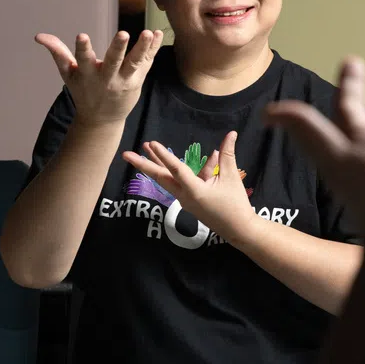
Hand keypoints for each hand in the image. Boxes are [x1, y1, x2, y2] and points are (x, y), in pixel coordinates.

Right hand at [36, 29, 162, 126]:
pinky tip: (159, 34)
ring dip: (142, 48)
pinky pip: (146, 63)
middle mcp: (107, 78)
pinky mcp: (137, 81)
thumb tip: (38, 36)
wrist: (102, 119)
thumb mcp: (68, 74)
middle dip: (118, 48)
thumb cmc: (83, 91)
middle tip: (124, 33)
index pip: (83, 59)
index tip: (81, 36)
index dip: (82, 48)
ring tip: (148, 33)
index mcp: (87, 74)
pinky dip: (154, 49)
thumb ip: (57, 53)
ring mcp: (124, 80)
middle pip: (114, 62)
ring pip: (135, 63)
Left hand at [121, 131, 251, 238]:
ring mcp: (185, 200)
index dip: (163, 155)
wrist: (238, 229)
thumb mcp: (231, 177)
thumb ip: (228, 155)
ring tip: (147, 149)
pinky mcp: (189, 202)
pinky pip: (181, 184)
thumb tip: (231, 133)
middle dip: (143, 164)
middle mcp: (185, 196)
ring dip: (157, 165)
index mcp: (194, 191)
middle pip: (160, 178)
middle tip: (126, 154)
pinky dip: (183, 172)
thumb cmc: (235, 204)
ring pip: (167, 180)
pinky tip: (203, 160)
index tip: (151, 144)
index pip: (176, 169)